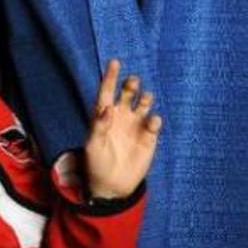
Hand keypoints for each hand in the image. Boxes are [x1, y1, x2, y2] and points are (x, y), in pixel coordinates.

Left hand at [84, 59, 161, 198]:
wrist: (112, 184)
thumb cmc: (96, 163)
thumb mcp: (93, 146)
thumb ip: (99, 126)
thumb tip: (107, 108)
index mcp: (103, 116)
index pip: (106, 92)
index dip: (110, 77)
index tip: (114, 62)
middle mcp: (120, 116)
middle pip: (127, 94)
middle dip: (131, 85)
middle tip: (132, 82)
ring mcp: (135, 125)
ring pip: (143, 104)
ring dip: (145, 98)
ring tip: (144, 97)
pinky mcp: (149, 137)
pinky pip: (153, 123)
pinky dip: (154, 119)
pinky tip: (152, 121)